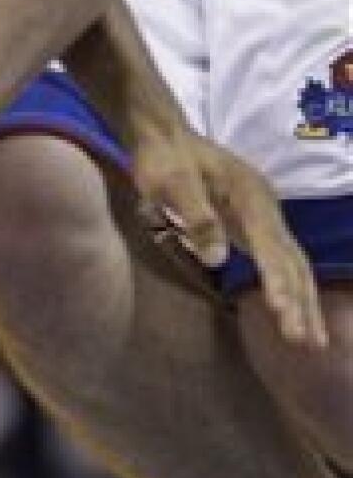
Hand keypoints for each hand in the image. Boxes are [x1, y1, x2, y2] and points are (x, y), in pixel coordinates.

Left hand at [133, 127, 327, 348]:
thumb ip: (196, 218)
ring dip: (304, 301)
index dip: (276, 279)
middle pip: (290, 258)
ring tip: (315, 342)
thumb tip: (217, 258)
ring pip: (293, 262)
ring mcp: (265, 215)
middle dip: (300, 302)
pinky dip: (294, 289)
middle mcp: (266, 206)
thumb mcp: (171, 183)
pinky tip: (298, 312)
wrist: (163, 135)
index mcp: (249, 195)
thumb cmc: (163, 159)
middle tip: (307, 343)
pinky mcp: (257, 224)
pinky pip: (283, 261)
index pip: (268, 244)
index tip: (282, 312)